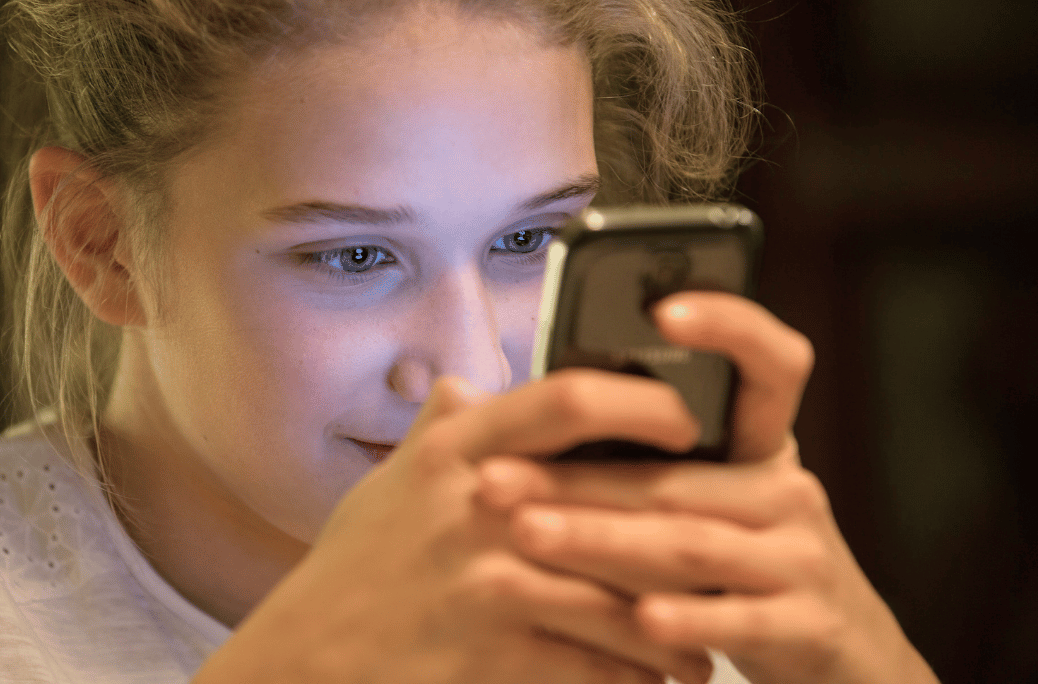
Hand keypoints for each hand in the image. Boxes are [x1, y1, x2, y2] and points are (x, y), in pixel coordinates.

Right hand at [196, 370, 719, 683]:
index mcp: (457, 450)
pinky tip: (658, 680)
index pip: (568, 398)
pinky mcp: (496, 653)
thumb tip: (469, 386)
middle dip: (689, 532)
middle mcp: (478, 506)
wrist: (309, 655)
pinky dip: (639, 677)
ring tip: (701, 638)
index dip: (643, 402)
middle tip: (730, 544)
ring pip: (626, 599)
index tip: (686, 420)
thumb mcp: (390, 482)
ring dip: (678, 625)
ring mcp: (489, 581)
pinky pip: (600, 666)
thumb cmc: (356, 565)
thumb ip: (438, 430)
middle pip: (621, 504)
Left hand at [476, 292, 939, 683]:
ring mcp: (802, 557)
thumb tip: (500, 401)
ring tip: (529, 534)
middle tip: (492, 477)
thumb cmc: (742, 565)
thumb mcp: (704, 502)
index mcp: (758, 447)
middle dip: (574, 478)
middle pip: (675, 474)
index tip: (663, 308)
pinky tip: (636, 620)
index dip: (729, 326)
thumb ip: (630, 460)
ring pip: (691, 541)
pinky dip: (687, 618)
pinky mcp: (808, 625)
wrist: (843, 656)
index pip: (769, 363)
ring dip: (601, 540)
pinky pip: (739, 620)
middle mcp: (787, 490)